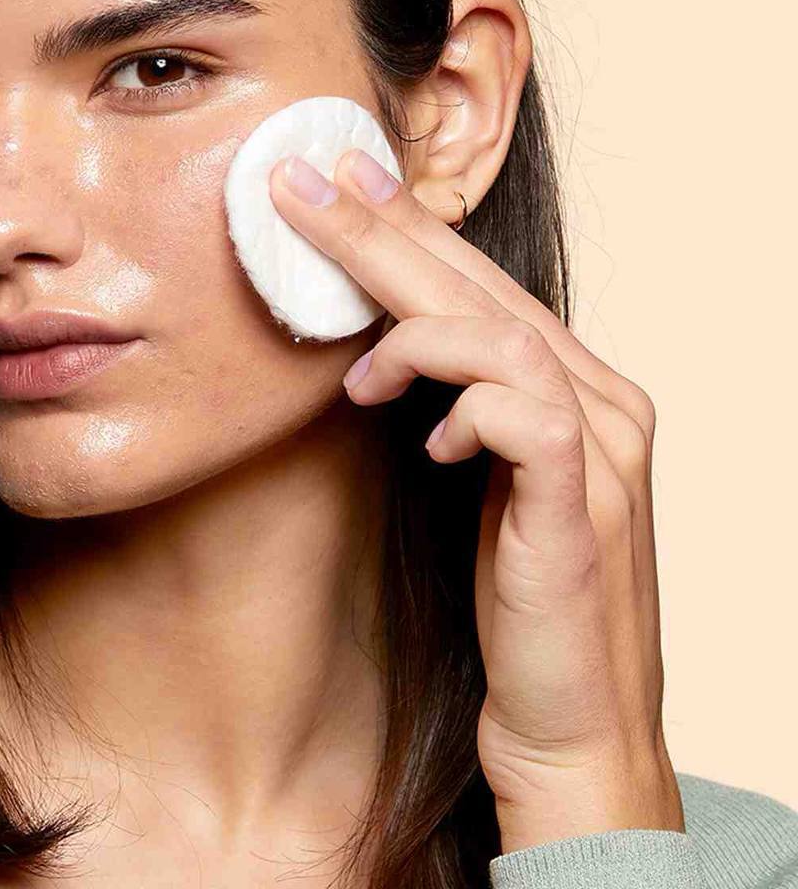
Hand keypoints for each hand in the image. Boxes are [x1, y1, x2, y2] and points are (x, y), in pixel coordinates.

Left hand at [269, 148, 685, 853]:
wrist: (573, 725)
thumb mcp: (482, 476)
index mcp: (577, 384)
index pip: (479, 280)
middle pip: (480, 285)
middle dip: (381, 231)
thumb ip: (456, 400)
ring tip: (356, 364)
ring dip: (412, 326)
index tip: (333, 178)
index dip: (404, 225)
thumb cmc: (516, 593)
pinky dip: (464, 407)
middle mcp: (604, 399)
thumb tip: (381, 339)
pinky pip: (526, 417)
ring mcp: (605, 451)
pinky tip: (431, 441)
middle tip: (299, 184)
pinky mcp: (583, 507)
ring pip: (501, 333)